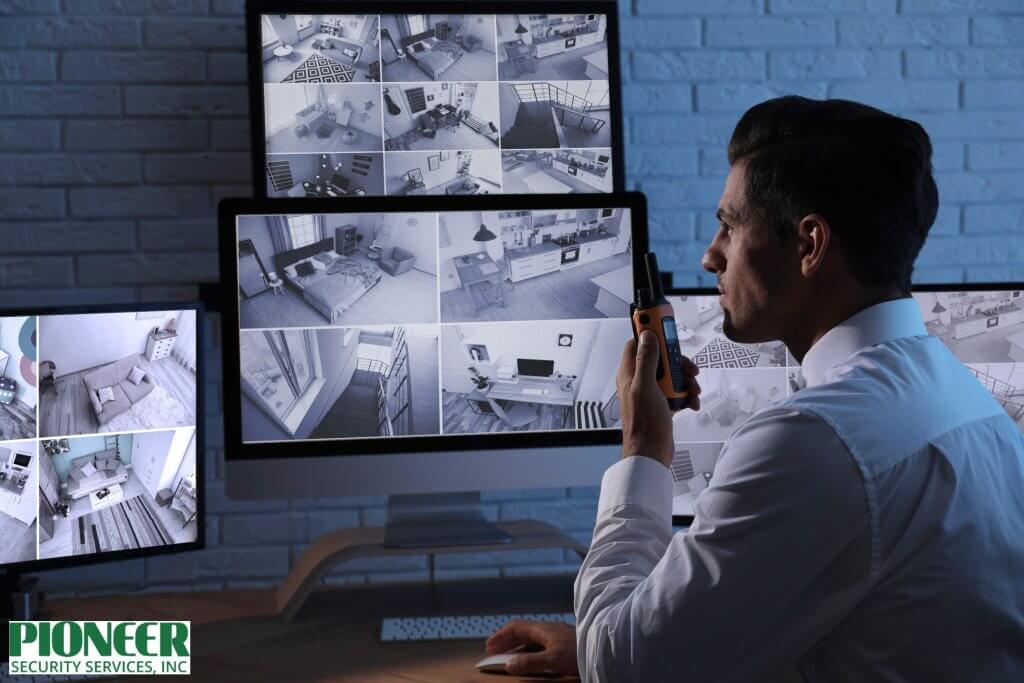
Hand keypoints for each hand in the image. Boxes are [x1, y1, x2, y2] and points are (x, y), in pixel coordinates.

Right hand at [485, 620, 577, 676]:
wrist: (602, 651)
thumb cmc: (578, 653)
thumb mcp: (552, 660)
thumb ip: (529, 662)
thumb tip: (508, 664)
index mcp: (544, 628)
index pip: (517, 627)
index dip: (501, 636)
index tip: (488, 646)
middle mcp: (549, 629)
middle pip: (523, 632)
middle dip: (506, 641)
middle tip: (493, 652)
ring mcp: (557, 635)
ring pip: (532, 638)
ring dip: (517, 646)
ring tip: (507, 657)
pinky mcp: (564, 644)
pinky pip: (540, 645)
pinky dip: (529, 651)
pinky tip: (529, 659)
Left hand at [618, 331, 700, 467]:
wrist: (651, 453)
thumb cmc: (644, 425)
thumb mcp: (646, 387)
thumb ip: (646, 360)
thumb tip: (647, 336)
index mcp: (630, 373)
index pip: (637, 342)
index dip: (650, 332)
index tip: (663, 324)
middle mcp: (638, 380)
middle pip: (660, 357)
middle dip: (677, 361)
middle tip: (687, 368)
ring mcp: (650, 392)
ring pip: (671, 374)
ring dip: (685, 380)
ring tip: (691, 390)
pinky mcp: (661, 403)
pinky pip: (676, 391)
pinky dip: (686, 395)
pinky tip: (690, 402)